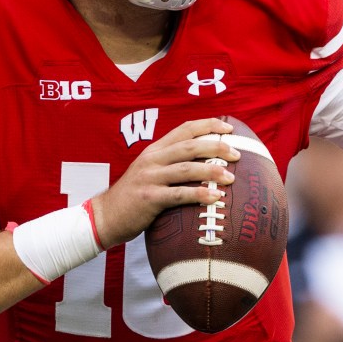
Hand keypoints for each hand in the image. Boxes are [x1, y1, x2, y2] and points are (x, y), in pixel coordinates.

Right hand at [90, 118, 238, 243]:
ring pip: (187, 168)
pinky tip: (215, 198)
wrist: (105, 216)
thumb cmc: (134, 197)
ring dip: (212, 172)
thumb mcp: (149, 173)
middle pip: (190, 146)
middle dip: (216, 147)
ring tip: (231, 177)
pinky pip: (179, 194)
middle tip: (237, 154)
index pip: (184, 129)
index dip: (208, 125)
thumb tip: (204, 164)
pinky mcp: (149, 198)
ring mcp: (149, 178)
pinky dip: (199, 195)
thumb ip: (170, 165)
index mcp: (154, 150)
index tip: (229, 128)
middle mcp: (152, 160)